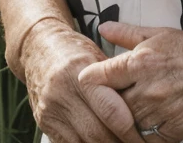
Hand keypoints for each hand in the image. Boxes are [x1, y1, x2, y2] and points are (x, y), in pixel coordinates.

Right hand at [22, 20, 144, 142]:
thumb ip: (115, 79)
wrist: (38, 48)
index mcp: (79, 71)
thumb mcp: (96, 55)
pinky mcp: (44, 124)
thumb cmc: (73, 50)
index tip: (144, 136)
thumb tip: (140, 104)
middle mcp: (62, 92)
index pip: (110, 110)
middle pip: (96, 133)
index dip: (129, 129)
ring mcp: (51, 111)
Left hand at [78, 22, 182, 141]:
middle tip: (111, 97)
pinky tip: (145, 123)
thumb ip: (127, 33)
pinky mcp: (175, 130)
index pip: (98, 78)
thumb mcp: (159, 34)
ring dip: (124, 119)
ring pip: (126, 125)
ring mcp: (162, 112)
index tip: (90, 81)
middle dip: (108, 102)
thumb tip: (102, 27)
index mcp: (141, 61)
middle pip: (109, 106)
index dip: (90, 80)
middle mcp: (149, 88)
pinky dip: (143, 134)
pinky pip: (147, 140)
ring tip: (129, 109)